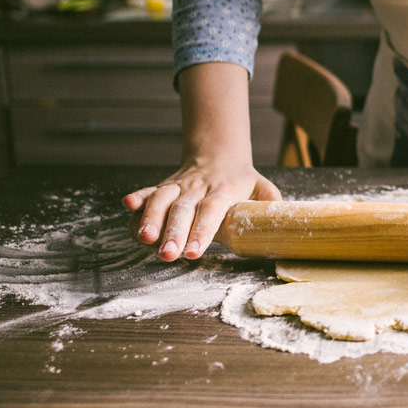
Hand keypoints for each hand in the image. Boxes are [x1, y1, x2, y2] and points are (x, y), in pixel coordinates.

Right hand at [122, 160, 280, 261]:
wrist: (219, 153)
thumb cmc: (243, 180)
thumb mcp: (263, 188)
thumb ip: (272, 205)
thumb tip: (280, 225)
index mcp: (225, 190)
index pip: (212, 211)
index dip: (202, 231)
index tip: (194, 252)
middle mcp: (199, 187)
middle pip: (184, 209)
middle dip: (174, 233)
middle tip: (167, 254)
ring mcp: (180, 186)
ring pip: (162, 199)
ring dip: (151, 218)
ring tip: (144, 238)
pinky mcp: (164, 186)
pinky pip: (149, 191)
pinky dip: (138, 198)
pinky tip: (127, 205)